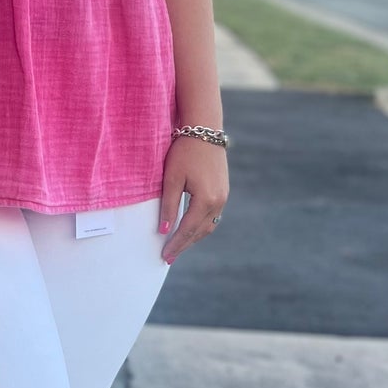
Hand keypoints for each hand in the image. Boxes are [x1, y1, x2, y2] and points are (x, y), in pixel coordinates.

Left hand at [159, 139, 228, 263]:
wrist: (205, 130)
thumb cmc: (184, 151)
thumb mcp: (171, 178)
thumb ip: (168, 205)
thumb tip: (163, 230)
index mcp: (205, 200)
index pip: (187, 230)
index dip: (175, 244)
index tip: (164, 256)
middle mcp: (218, 201)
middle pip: (199, 232)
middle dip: (184, 245)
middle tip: (169, 257)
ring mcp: (223, 196)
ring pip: (208, 225)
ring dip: (193, 237)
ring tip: (178, 245)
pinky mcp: (223, 191)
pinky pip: (212, 216)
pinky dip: (200, 225)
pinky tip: (189, 228)